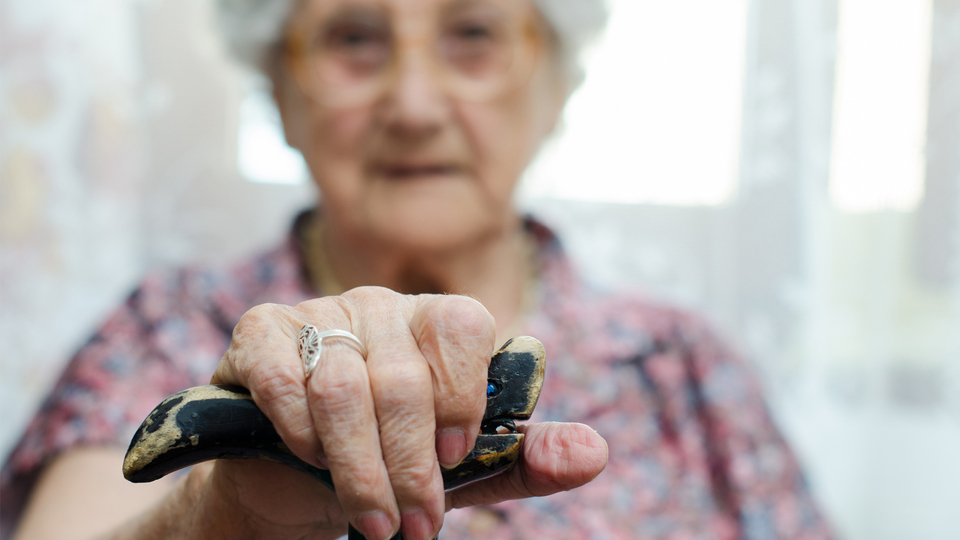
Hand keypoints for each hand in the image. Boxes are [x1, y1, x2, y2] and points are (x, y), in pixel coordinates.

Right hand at [196, 287, 606, 539]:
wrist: (298, 475)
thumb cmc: (392, 461)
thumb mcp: (466, 469)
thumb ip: (525, 458)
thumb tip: (596, 453)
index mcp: (436, 323)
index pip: (463, 325)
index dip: (462, 396)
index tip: (456, 458)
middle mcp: (380, 308)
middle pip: (402, 375)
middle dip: (411, 466)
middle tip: (416, 525)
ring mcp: (319, 314)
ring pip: (342, 385)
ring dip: (359, 468)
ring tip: (374, 521)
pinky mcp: (261, 332)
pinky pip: (282, 373)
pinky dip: (298, 429)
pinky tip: (309, 458)